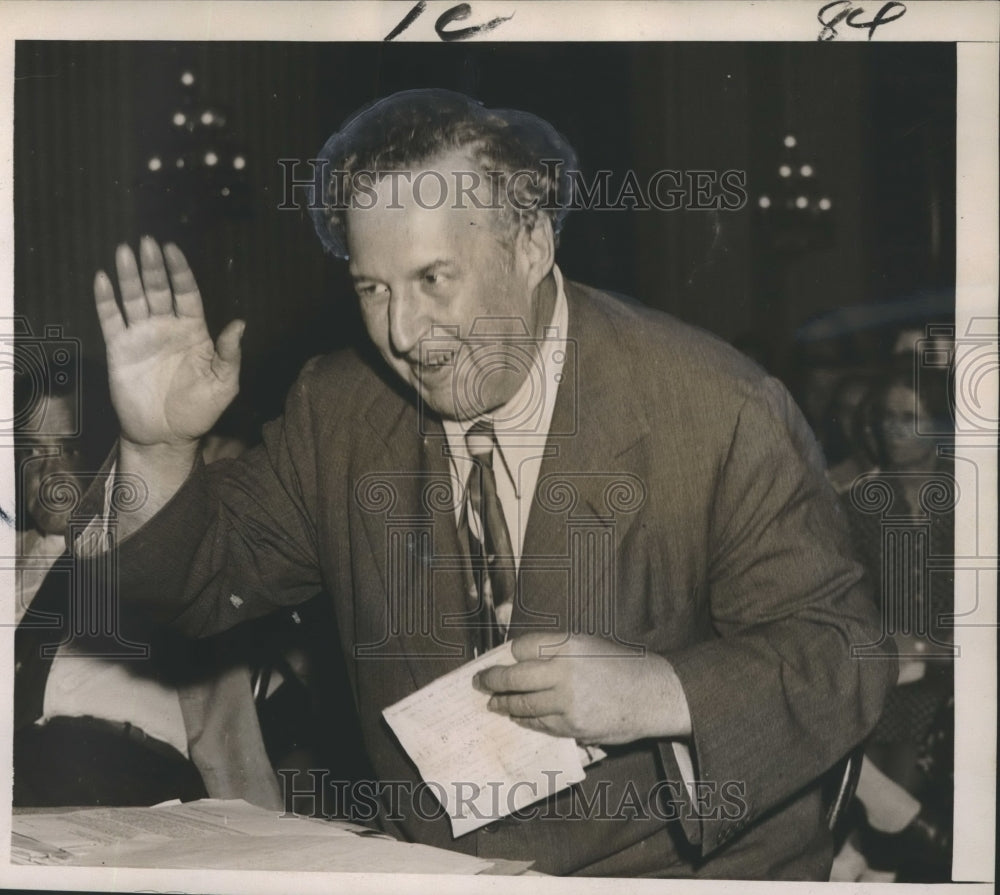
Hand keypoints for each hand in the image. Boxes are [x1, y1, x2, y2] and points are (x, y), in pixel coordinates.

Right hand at [94, 237, 243, 447]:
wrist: (166, 436)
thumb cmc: (199, 410)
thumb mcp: (224, 384)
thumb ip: (230, 354)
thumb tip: (240, 323)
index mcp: (194, 331)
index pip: (187, 293)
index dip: (180, 271)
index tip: (173, 249)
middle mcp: (166, 328)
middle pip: (159, 289)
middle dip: (153, 266)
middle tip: (147, 241)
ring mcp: (141, 336)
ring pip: (134, 298)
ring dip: (129, 275)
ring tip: (125, 250)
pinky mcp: (119, 349)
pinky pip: (110, 319)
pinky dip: (105, 299)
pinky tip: (103, 279)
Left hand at [475, 633, 691, 745]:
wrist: (652, 695)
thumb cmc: (621, 665)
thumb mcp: (588, 643)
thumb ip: (555, 649)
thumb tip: (519, 658)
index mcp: (568, 644)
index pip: (522, 647)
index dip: (509, 654)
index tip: (501, 658)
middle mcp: (564, 672)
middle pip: (514, 677)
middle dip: (491, 680)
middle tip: (479, 682)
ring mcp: (567, 702)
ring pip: (522, 705)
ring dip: (504, 704)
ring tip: (493, 702)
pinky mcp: (572, 727)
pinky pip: (539, 724)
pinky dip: (525, 720)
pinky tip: (518, 717)